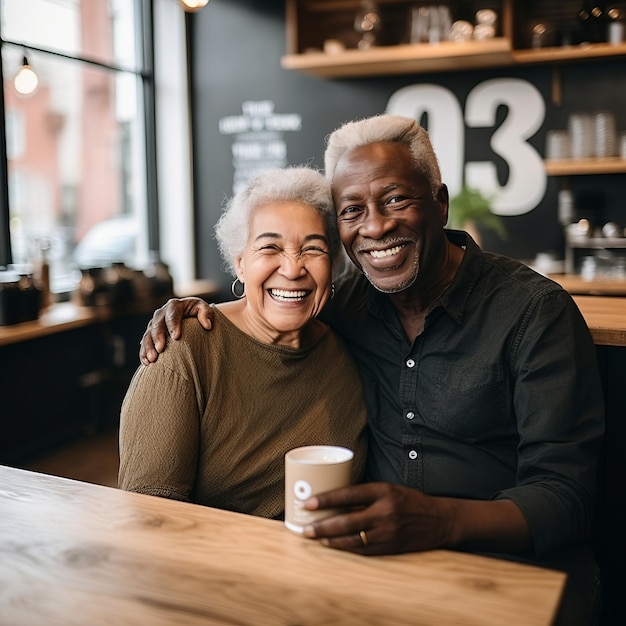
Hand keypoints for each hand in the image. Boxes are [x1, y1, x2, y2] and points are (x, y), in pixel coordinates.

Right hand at [139, 297, 212, 364]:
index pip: (172, 315)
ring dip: (148, 347)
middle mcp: (161, 314)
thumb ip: (206, 313)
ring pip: (148, 335)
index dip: (173, 325)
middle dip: (158, 337)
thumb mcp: (203, 309)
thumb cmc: (197, 312)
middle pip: (157, 325)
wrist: (188, 316)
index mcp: (174, 306)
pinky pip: (144, 344)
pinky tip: (147, 363)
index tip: (176, 337)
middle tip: (160, 349)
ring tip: (152, 359)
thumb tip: (208, 325)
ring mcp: (154, 324)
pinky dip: (144, 353)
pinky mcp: (150, 334)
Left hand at [302, 483, 530, 555]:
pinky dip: (345, 549)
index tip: (308, 503)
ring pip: (352, 539)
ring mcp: (388, 533)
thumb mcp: (388, 488)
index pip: (349, 495)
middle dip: (322, 526)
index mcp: (383, 492)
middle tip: (305, 528)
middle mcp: (385, 513)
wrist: (438, 520)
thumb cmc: (409, 500)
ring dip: (330, 540)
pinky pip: (363, 550)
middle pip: (346, 522)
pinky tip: (333, 546)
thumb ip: (365, 493)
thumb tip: (335, 497)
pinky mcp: (390, 547)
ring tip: (314, 537)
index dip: (326, 499)